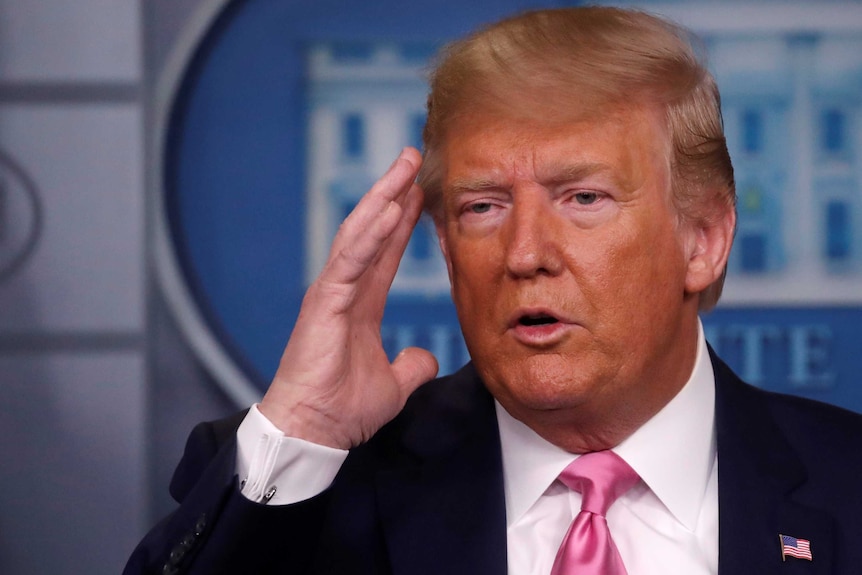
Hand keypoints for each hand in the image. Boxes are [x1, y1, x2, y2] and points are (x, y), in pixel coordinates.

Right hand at [259, 148, 438, 448]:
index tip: (421, 193)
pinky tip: (390, 207)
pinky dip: (370, 232)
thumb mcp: (393, 385)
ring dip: (383, 197)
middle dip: (393, 193)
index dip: (404, 222)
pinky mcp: (324, 301)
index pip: (387, 252)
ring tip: (405, 166)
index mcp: (360, 304)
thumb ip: (411, 366)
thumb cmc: (343, 409)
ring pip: (360, 234)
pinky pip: (350, 259)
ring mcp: (332, 292)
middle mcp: (345, 290)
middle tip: (413, 157)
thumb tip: (426, 357)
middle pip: (373, 231)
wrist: (314, 432)